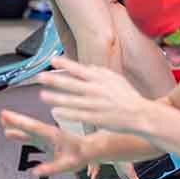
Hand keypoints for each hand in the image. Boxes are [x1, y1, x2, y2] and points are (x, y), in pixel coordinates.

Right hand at [0, 109, 89, 176]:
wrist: (91, 148)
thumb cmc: (81, 154)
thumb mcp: (67, 164)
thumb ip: (51, 168)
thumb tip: (36, 172)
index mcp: (53, 136)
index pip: (33, 127)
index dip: (19, 122)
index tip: (7, 115)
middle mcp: (49, 132)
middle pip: (29, 125)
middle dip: (15, 120)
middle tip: (2, 115)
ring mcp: (47, 134)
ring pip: (29, 128)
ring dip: (17, 124)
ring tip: (4, 121)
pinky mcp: (47, 138)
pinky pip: (32, 132)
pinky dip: (22, 130)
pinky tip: (13, 132)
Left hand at [37, 56, 153, 133]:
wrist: (140, 114)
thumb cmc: (128, 96)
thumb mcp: (116, 79)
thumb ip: (100, 72)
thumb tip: (88, 67)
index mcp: (101, 78)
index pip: (79, 69)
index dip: (64, 64)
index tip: (51, 60)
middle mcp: (96, 90)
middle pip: (71, 84)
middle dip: (54, 80)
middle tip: (39, 77)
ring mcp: (95, 104)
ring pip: (71, 100)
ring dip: (56, 98)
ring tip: (42, 95)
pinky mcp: (96, 118)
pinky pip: (77, 115)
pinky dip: (65, 114)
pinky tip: (55, 113)